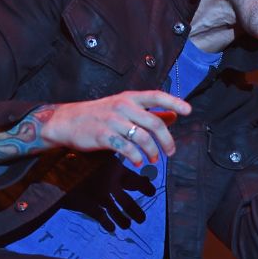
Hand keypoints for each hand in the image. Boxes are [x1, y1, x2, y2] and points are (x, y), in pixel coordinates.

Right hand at [42, 90, 190, 166]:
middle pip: (154, 123)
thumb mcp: (125, 108)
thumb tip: (174, 116)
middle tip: (171, 152)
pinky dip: (136, 157)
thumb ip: (149, 113)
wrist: (68, 121)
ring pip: (142, 138)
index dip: (174, 102)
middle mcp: (123, 106)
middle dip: (166, 140)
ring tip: (154, 160)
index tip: (189, 111)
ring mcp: (112, 121)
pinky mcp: (103, 136)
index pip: (156, 96)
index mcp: (130, 98)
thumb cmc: (101, 115)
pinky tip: (138, 162)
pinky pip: (126, 149)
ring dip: (152, 152)